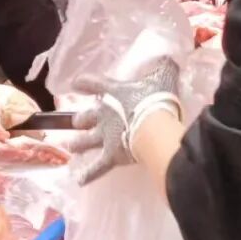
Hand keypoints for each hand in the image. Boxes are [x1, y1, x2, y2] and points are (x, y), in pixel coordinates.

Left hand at [69, 59, 180, 184]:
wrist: (153, 126)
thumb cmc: (157, 99)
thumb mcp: (163, 77)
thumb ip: (164, 67)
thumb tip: (169, 59)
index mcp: (114, 93)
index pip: (93, 83)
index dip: (84, 83)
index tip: (75, 83)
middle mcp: (104, 115)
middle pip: (86, 117)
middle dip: (80, 119)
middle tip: (77, 121)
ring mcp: (105, 137)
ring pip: (85, 141)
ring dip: (77, 144)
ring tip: (71, 146)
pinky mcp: (111, 156)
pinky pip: (97, 168)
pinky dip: (88, 174)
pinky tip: (79, 180)